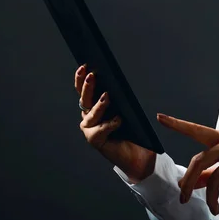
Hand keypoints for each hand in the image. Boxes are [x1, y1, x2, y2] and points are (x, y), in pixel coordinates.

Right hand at [76, 64, 155, 182]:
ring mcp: (90, 129)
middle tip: (92, 75)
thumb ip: (119, 97)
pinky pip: (101, 130)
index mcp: (94, 106)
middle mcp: (89, 117)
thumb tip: (116, 80)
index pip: (84, 90)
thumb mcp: (126, 108)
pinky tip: (118, 120)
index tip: (85, 65)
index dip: (81, 78)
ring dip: (99, 105)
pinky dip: (110, 124)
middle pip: (85, 99)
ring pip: (91, 114)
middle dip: (87, 87)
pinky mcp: (96, 140)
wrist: (137, 154)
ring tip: (107, 96)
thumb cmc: (132, 129)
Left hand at [156, 113, 218, 215]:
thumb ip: (208, 174)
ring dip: (211, 198)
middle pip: (199, 161)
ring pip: (214, 178)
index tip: (160, 117)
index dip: (177, 124)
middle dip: (188, 182)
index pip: (196, 130)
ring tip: (214, 208)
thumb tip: (187, 183)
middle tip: (183, 198)